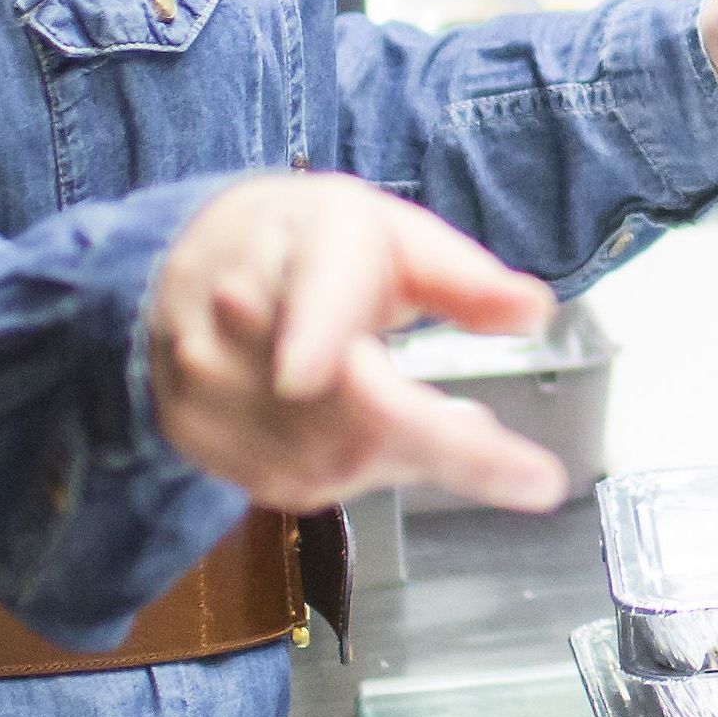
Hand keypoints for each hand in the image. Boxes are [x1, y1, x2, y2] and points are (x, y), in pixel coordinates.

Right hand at [144, 173, 565, 513]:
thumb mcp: (392, 234)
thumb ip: (462, 277)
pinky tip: (368, 433)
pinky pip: (302, 482)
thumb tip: (531, 311)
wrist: (184, 272)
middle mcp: (237, 322)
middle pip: (341, 406)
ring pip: (331, 459)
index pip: (316, 299)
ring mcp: (210, 389)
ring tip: (440, 423)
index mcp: (297, 250)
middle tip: (533, 476)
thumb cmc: (305, 248)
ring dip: (405, 455)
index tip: (338, 381)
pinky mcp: (203, 441)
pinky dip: (358, 468)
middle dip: (443, 445)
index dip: (315, 338)